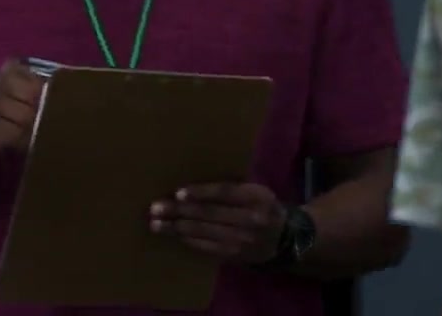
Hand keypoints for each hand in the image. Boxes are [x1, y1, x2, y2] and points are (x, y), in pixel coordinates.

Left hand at [148, 183, 285, 263]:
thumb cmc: (263, 207)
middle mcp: (249, 219)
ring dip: (176, 228)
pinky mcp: (233, 254)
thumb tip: (193, 186)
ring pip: (203, 232)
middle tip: (155, 208)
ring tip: (155, 224)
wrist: (286, 239)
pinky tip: (173, 234)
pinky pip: (205, 247)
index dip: (201, 192)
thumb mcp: (256, 191)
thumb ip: (232, 189)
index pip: (225, 193)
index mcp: (256, 197)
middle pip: (209, 213)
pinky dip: (187, 240)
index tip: (178, 192)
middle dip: (179, 211)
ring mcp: (241, 240)